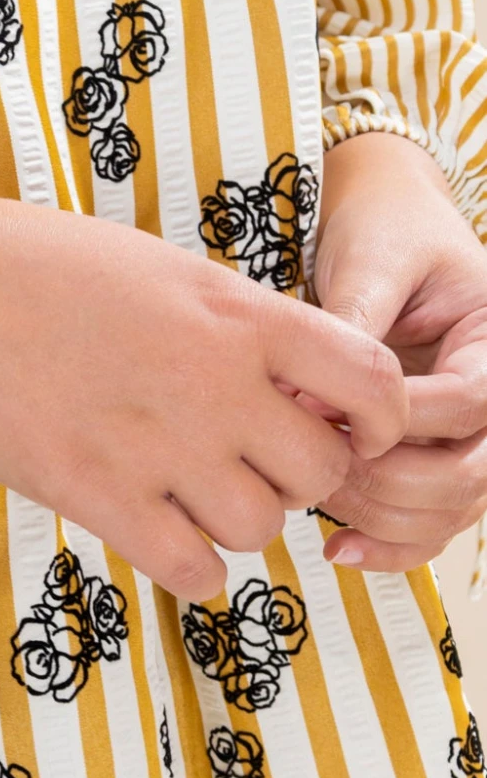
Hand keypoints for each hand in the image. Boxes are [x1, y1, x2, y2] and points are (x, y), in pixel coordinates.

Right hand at [0, 184, 406, 601]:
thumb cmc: (29, 266)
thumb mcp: (156, 267)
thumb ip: (235, 323)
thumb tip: (294, 386)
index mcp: (236, 312)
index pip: (374, 383)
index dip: (378, 419)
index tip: (343, 425)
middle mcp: (212, 381)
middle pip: (321, 470)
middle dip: (296, 474)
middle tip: (247, 459)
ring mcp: (156, 443)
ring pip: (260, 527)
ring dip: (238, 520)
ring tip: (191, 490)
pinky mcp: (96, 496)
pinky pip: (194, 570)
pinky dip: (190, 565)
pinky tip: (159, 532)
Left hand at [312, 131, 486, 571]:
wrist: (389, 230)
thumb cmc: (388, 233)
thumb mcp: (374, 259)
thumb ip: (351, 325)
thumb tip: (308, 400)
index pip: (466, 403)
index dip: (392, 418)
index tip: (322, 407)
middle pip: (470, 475)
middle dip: (387, 478)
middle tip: (315, 457)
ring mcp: (476, 439)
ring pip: (453, 513)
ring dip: (381, 516)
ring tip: (314, 491)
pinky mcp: (441, 463)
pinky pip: (433, 525)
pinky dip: (388, 547)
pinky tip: (336, 547)